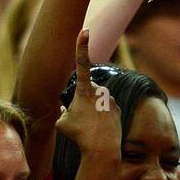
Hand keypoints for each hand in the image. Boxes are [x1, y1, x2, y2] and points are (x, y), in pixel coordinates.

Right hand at [55, 28, 121, 158]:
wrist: (102, 149)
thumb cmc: (79, 136)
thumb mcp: (62, 124)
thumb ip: (63, 113)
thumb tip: (66, 110)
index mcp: (84, 90)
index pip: (81, 63)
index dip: (81, 46)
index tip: (85, 30)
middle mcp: (100, 91)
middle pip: (86, 89)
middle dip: (81, 99)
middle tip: (80, 118)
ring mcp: (110, 99)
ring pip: (95, 100)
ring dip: (91, 109)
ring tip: (89, 126)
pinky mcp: (117, 108)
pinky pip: (104, 109)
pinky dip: (100, 117)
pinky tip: (99, 129)